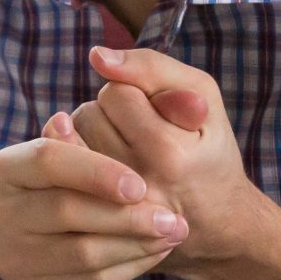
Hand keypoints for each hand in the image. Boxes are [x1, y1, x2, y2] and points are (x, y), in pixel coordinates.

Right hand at [0, 117, 188, 279]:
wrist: (48, 262)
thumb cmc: (69, 194)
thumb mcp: (74, 164)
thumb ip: (82, 140)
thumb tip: (70, 118)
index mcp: (7, 169)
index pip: (47, 159)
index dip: (96, 170)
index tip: (139, 184)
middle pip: (66, 210)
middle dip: (126, 215)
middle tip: (171, 217)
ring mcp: (11, 257)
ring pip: (83, 253)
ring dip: (136, 243)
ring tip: (172, 233)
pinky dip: (131, 267)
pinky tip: (156, 253)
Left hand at [71, 46, 280, 274]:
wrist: (216, 223)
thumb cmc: (208, 149)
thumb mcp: (202, 95)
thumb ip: (153, 68)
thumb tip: (97, 56)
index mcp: (169, 153)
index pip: (117, 94)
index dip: (134, 93)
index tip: (157, 111)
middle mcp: (137, 185)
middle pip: (88, 116)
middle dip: (109, 115)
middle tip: (140, 133)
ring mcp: (113, 210)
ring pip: (70, 140)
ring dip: (91, 136)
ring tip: (125, 151)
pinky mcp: (96, 222)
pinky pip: (64, 172)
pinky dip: (78, 161)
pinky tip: (103, 169)